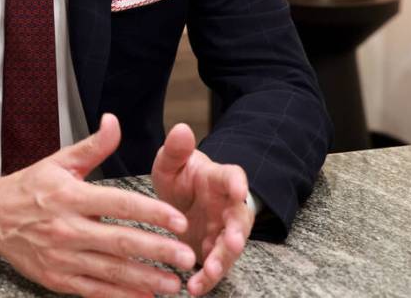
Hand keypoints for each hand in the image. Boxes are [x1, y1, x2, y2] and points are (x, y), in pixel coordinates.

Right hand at [0, 114, 196, 296]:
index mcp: (70, 196)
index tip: (179, 221)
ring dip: (145, 279)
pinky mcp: (57, 278)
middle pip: (120, 241)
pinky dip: (121, 296)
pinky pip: (95, 290)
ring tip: (175, 283)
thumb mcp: (60, 162)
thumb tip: (114, 121)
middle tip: (188, 257)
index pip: (118, 203)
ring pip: (111, 270)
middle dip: (157, 251)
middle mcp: (66, 228)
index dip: (152, 212)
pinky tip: (144, 297)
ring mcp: (61, 257)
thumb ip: (93, 146)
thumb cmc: (30, 187)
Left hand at [151, 123, 254, 295]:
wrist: (179, 201)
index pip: (234, 177)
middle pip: (239, 219)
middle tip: (231, 243)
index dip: (238, 183)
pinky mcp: (214, 252)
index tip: (239, 190)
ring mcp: (224, 231)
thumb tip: (180, 129)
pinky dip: (207, 278)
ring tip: (210, 270)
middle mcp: (228, 207)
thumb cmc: (179, 178)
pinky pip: (215, 267)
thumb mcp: (171, 162)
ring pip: (229, 248)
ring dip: (222, 260)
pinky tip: (194, 287)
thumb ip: (176, 150)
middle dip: (237, 232)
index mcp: (219, 179)